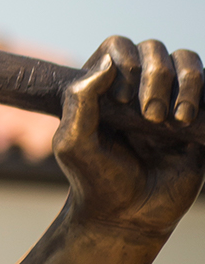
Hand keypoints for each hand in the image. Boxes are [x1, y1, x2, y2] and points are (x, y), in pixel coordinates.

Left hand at [55, 36, 204, 239]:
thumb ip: (79, 100)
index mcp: (105, 87)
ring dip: (186, 81)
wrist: (128, 217)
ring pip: (187, 60)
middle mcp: (138, 88)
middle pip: (155, 49)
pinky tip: (187, 122)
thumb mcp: (72, 143)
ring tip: (176, 120)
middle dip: (156, 74)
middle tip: (148, 116)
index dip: (124, 61)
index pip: (118, 46)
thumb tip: (106, 62)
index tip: (119, 99)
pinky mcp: (196, 120)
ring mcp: (170, 101)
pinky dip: (202, 95)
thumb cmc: (94, 179)